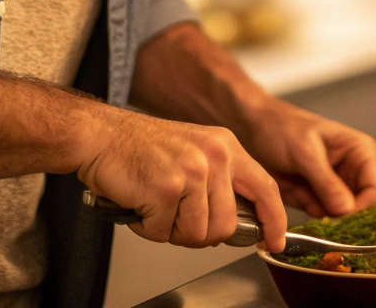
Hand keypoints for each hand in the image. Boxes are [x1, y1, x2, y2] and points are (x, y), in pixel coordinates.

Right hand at [74, 105, 287, 251]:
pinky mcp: (168, 188)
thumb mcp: (194, 153)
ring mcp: (193, 171)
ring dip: (171, 230)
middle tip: (175, 217)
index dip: (274, 220)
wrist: (100, 135)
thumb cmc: (139, 148)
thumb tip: (235, 225)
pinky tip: (140, 202)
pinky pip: (165, 233)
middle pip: (227, 225)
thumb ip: (219, 184)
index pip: (265, 188)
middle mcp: (215, 156)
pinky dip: (148, 227)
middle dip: (200, 233)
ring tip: (155, 203)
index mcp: (225, 146)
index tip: (275, 240)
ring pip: (198, 234)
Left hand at [240, 99, 375, 218]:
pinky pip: (320, 215)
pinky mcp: (320, 196)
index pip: (375, 190)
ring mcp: (337, 185)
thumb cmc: (283, 129)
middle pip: (359, 208)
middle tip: (310, 205)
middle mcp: (354, 171)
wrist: (257, 127)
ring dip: (316, 209)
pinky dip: (305, 209)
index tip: (337, 218)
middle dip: (335, 212)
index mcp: (361, 152)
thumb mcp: (305, 153)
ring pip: (339, 215)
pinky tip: (292, 189)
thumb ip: (326, 181)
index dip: (361, 208)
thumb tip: (346, 210)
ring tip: (296, 187)